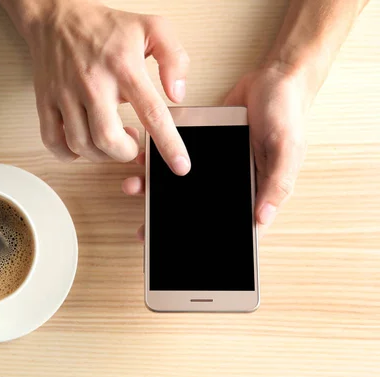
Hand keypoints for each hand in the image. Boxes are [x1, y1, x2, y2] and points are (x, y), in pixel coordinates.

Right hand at [20, 0, 190, 173]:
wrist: (58, 16)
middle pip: (108, 140)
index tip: (180, 166)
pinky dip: (68, 154)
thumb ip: (175, 58)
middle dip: (125, 153)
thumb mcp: (153, 28)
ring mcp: (66, 95)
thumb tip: (177, 94)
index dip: (168, 145)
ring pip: (82, 145)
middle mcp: (93, 84)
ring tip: (110, 139)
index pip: (152, 113)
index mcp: (124, 68)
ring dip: (100, 154)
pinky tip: (82, 144)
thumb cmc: (105, 27)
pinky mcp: (46, 102)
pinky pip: (53, 142)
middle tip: (131, 144)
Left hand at [122, 65, 308, 240]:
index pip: (232, 227)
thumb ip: (277, 184)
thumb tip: (262, 218)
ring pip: (180, 187)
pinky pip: (176, 159)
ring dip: (156, 190)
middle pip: (198, 210)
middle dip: (169, 220)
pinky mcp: (199, 148)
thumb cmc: (287, 114)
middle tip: (143, 230)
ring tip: (133, 188)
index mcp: (256, 191)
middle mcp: (231, 184)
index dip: (208, 242)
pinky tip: (141, 163)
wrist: (273, 79)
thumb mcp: (288, 148)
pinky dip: (158, 163)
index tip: (179, 253)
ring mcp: (213, 167)